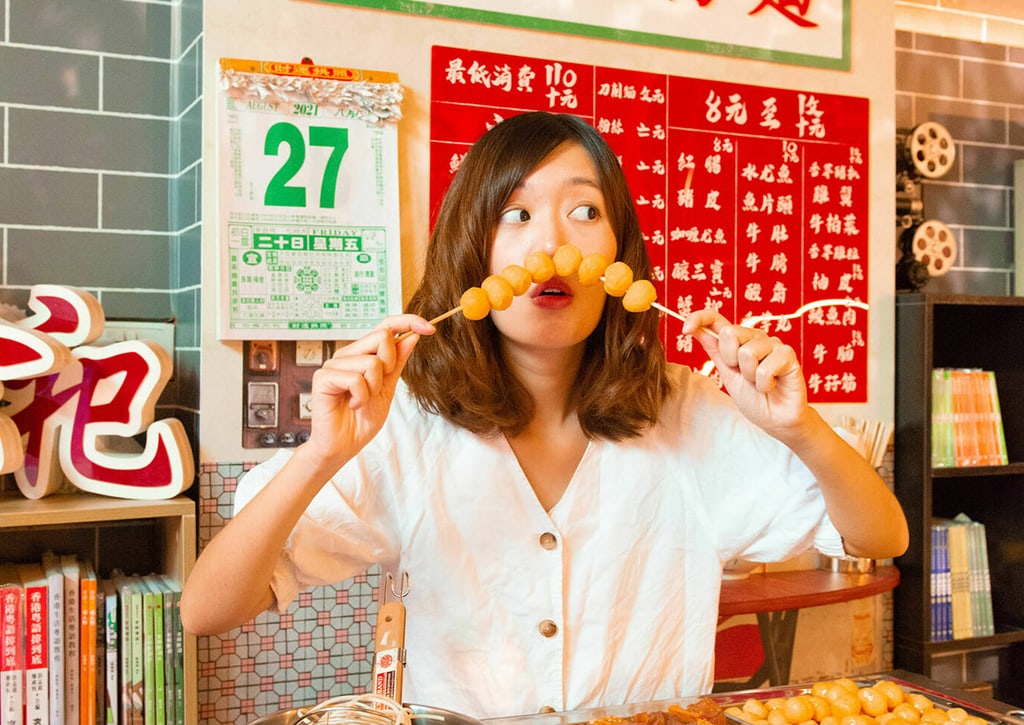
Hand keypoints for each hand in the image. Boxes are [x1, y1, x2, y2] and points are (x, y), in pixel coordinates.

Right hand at [302, 314, 434, 467]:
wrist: (343, 446)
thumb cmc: (362, 420)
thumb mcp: (388, 389)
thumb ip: (397, 363)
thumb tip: (412, 336)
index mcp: (362, 354)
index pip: (385, 326)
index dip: (408, 321)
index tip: (430, 328)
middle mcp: (348, 354)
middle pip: (381, 336)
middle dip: (389, 364)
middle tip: (378, 387)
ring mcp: (333, 364)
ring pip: (371, 362)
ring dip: (374, 388)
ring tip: (361, 401)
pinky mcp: (323, 377)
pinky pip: (356, 379)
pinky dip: (361, 397)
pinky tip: (352, 406)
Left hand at [684, 309, 809, 440]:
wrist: (775, 420)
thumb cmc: (754, 399)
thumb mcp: (727, 374)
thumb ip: (714, 350)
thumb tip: (693, 328)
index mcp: (738, 341)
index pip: (717, 319)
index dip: (700, 318)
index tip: (685, 329)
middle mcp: (755, 338)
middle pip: (729, 333)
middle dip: (730, 360)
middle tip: (744, 376)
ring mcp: (773, 345)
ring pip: (747, 352)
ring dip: (750, 376)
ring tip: (760, 383)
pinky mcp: (788, 355)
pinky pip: (764, 367)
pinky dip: (764, 384)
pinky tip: (772, 386)